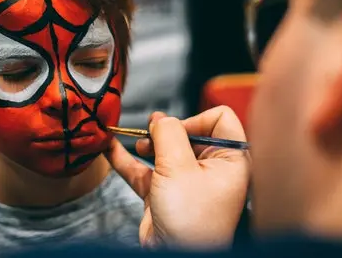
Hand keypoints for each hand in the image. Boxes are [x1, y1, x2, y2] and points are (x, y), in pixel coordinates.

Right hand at [105, 106, 249, 248]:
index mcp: (230, 160)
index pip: (220, 119)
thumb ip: (169, 134)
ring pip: (164, 150)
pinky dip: (128, 160)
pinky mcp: (164, 194)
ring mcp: (187, 181)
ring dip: (146, 143)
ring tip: (136, 144)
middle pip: (188, 132)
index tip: (175, 131)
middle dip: (165, 131)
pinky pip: (144, 170)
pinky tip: (110, 148)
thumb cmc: (191, 222)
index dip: (195, 119)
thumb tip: (161, 119)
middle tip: (151, 133)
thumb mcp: (179, 168)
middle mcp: (212, 168)